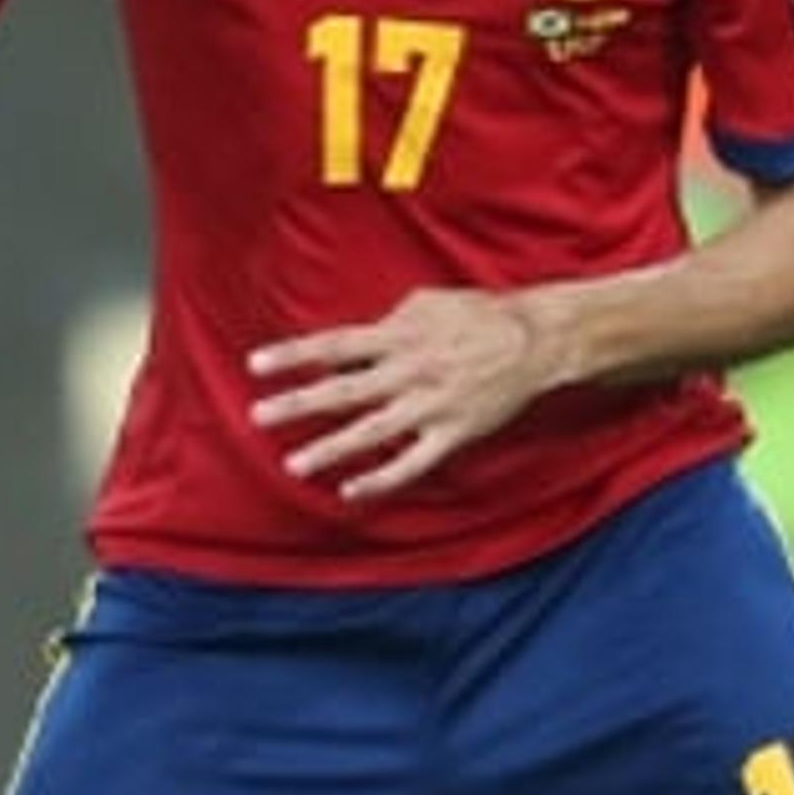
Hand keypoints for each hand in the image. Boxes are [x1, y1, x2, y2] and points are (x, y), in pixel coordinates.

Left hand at [251, 287, 557, 499]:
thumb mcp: (427, 303)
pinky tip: (351, 491)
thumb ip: (387, 322)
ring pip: (372, 432)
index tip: (256, 365)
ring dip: (331, 449)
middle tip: (258, 417)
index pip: (334, 346)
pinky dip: (382, 479)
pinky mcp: (455, 433)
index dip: (294, 355)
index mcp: (399, 336)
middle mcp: (410, 372)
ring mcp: (432, 406)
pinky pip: (413, 463)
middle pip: (344, 391)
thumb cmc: (480, 315)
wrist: (537, 342)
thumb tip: (354, 343)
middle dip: (299, 405)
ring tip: (295, 464)